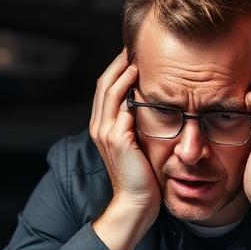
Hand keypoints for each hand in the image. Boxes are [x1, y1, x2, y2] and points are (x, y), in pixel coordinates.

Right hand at [89, 49, 160, 249]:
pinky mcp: (118, 139)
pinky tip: (145, 80)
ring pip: (111, 90)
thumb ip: (138, 125)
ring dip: (124, 70)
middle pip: (104, 83)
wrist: (136, 204)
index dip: (118, 68)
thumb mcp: (138, 146)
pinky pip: (123, 107)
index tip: (134, 53)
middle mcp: (100, 126)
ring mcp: (107, 132)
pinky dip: (131, 89)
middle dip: (119, 61)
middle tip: (135, 45)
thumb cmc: (142, 178)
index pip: (106, 88)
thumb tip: (151, 106)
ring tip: (138, 55)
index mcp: (102, 127)